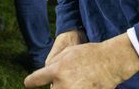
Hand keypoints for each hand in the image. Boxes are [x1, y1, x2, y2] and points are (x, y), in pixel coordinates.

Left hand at [24, 32, 138, 88]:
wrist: (110, 62)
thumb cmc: (89, 54)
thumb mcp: (68, 53)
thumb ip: (53, 64)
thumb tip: (45, 75)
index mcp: (57, 70)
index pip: (35, 80)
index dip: (30, 82)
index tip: (28, 84)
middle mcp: (62, 85)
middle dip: (55, 85)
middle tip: (67, 77)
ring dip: (64, 88)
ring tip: (77, 80)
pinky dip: (76, 88)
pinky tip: (82, 83)